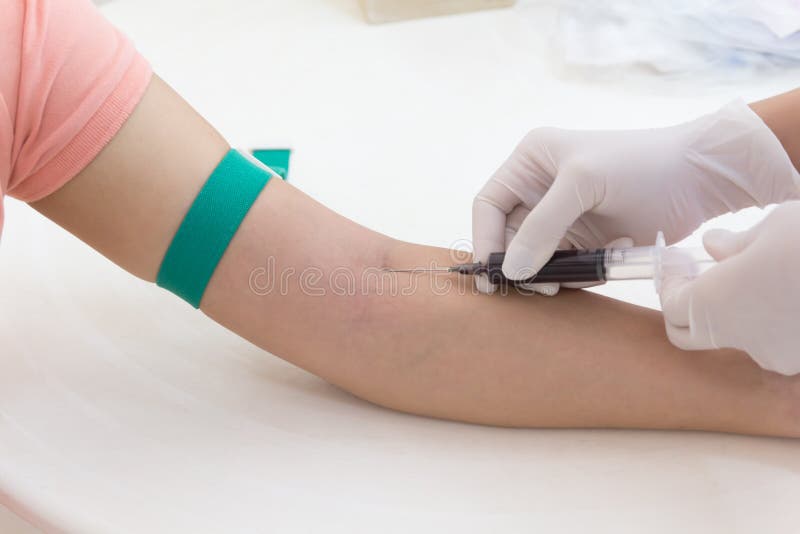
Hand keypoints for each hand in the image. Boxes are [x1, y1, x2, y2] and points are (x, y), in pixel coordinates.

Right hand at [472, 100, 798, 293]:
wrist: (699, 177)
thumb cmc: (639, 164)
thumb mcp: (582, 184)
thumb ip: (541, 227)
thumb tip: (508, 270)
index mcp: (531, 162)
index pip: (489, 205)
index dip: (484, 239)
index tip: (488, 273)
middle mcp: (541, 189)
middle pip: (509, 236)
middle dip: (515, 263)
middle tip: (530, 288)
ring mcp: (565, 217)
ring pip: (535, 257)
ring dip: (545, 274)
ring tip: (562, 284)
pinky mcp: (588, 240)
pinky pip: (565, 267)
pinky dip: (573, 276)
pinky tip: (596, 271)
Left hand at [660, 201, 799, 375]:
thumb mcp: (773, 227)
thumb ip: (735, 243)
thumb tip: (713, 246)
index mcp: (714, 305)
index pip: (672, 306)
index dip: (671, 284)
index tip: (679, 264)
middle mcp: (740, 339)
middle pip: (691, 333)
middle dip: (688, 307)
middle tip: (703, 277)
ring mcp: (777, 355)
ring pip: (738, 337)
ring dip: (736, 312)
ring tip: (758, 275)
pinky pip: (776, 341)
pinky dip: (773, 320)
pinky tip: (788, 291)